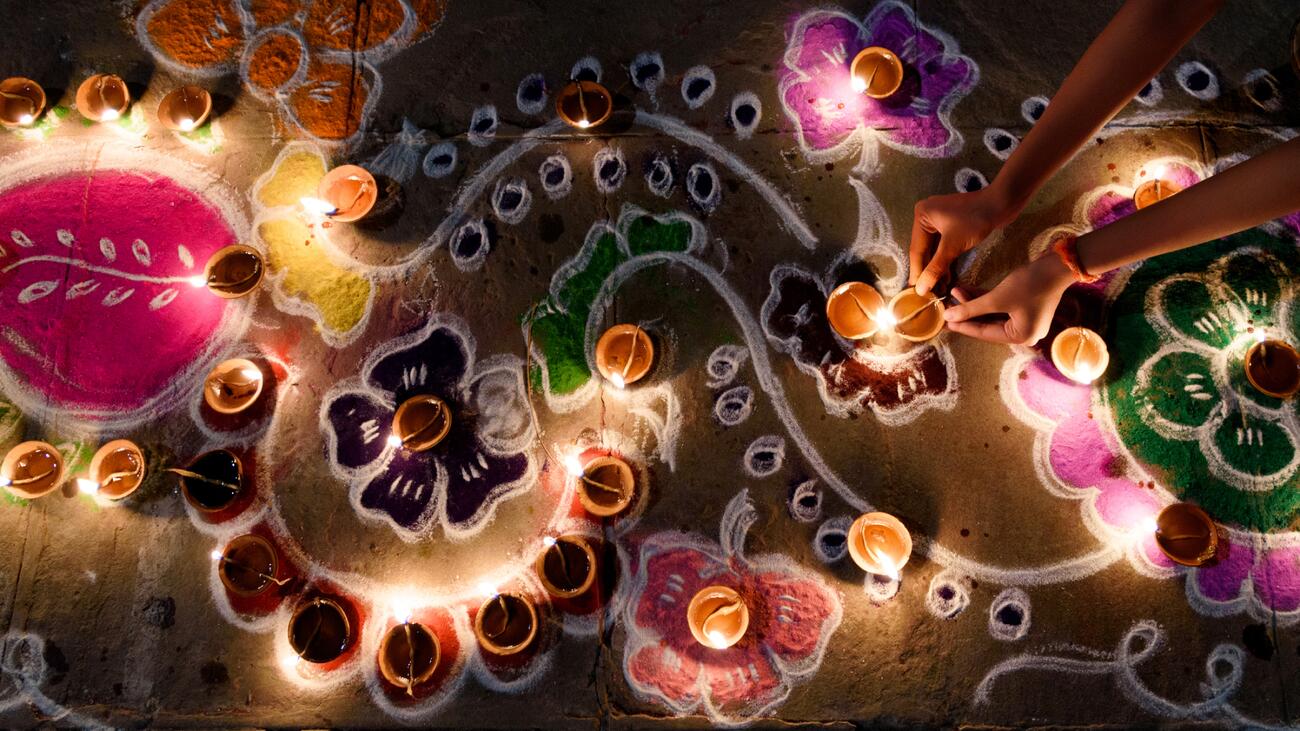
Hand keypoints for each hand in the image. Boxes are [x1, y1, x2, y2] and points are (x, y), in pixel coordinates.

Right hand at [909, 186, 1020, 294]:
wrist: (1002, 203)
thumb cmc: (976, 219)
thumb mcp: (953, 245)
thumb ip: (935, 268)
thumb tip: (920, 289)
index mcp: (922, 216)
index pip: (916, 250)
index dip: (917, 272)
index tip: (916, 293)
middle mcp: (927, 217)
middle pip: (924, 250)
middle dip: (927, 272)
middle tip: (927, 294)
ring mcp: (939, 221)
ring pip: (934, 250)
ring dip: (936, 268)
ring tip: (938, 290)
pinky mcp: (951, 225)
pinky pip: (943, 246)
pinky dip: (944, 260)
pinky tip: (946, 277)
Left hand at [942, 254, 1074, 344]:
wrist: (1059, 265)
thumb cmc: (1030, 284)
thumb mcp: (998, 298)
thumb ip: (971, 308)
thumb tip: (948, 318)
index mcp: (1020, 336)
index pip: (983, 333)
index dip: (962, 325)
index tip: (943, 321)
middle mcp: (1024, 332)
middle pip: (987, 323)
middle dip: (967, 312)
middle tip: (946, 305)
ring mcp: (1025, 319)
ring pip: (992, 313)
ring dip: (974, 302)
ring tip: (954, 292)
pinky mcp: (1025, 306)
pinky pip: (1000, 306)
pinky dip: (985, 298)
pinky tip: (967, 289)